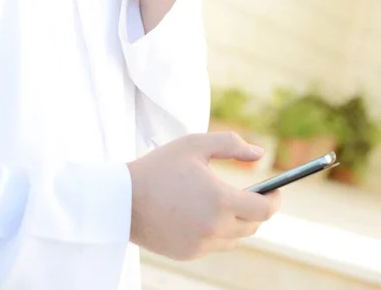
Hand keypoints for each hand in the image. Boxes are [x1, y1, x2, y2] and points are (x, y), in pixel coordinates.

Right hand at [126, 132, 280, 259]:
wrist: (122, 199)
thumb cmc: (159, 166)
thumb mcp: (195, 144)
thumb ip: (231, 144)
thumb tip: (259, 153)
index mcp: (220, 200)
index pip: (264, 210)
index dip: (275, 200)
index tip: (276, 190)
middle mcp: (214, 227)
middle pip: (253, 225)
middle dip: (257, 209)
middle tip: (252, 193)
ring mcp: (201, 244)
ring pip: (235, 237)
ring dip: (238, 221)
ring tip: (227, 202)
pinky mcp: (188, 254)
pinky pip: (215, 244)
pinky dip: (218, 231)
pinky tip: (205, 214)